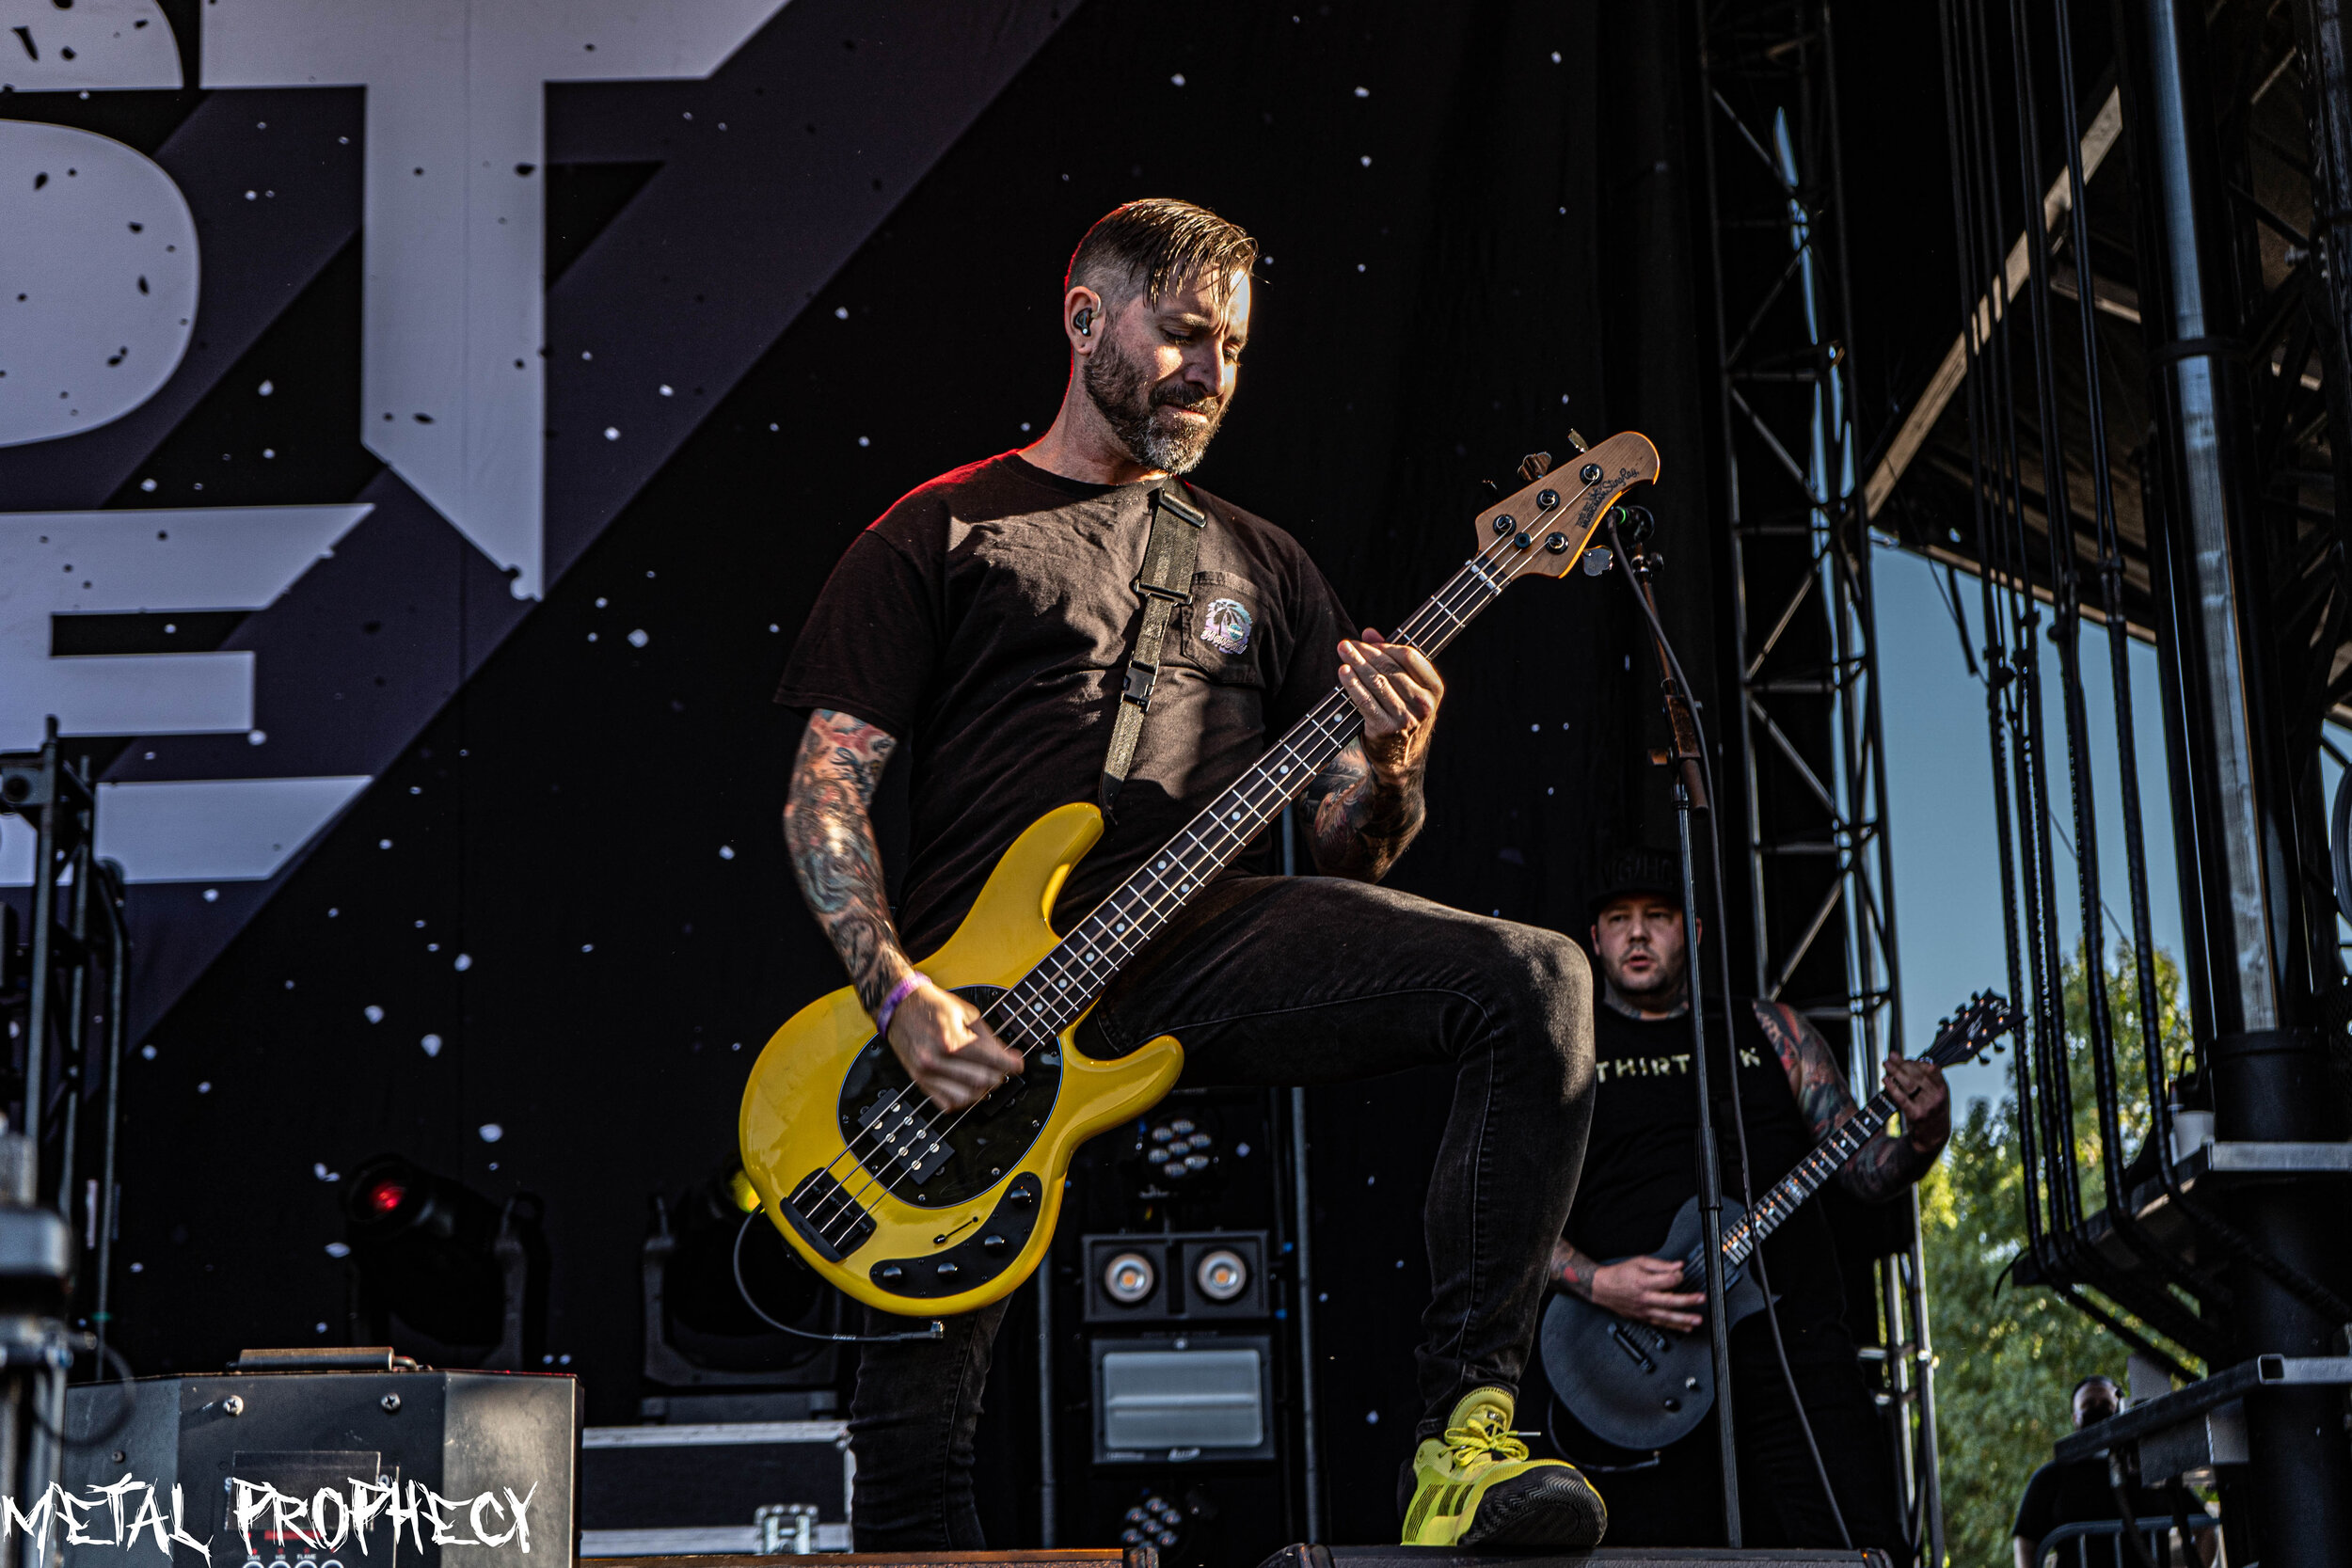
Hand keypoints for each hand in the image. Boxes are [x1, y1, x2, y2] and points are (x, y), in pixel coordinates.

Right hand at [885, 981, 1024, 1111]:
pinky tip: (968, 1086)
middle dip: (999, 1075)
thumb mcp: (967, 1014)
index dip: (1011, 1064)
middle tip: (1003, 1067)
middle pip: (982, 1081)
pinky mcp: (919, 1081)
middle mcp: (937, 1060)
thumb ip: (989, 1039)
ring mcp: (926, 1073)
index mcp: (951, 1040)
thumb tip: (1009, 1057)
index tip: (1018, 1064)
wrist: (900, 1006)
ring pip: (967, 1097)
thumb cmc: (934, 1006)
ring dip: (983, 1090)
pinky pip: (947, 1103)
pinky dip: (963, 1099)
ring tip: (986, 1077)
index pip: (991, 1061)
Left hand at [1338, 629, 1443, 781]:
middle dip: (1366, 652)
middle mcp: (1423, 703)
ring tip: (1343, 651)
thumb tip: (1369, 632)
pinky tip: (1343, 672)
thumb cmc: (1404, 718)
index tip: (1368, 642)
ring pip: (1376, 682)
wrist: (1402, 761)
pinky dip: (1352, 685)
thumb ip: (1392, 660)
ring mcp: (1405, 717)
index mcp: (1434, 689)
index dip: (1386, 646)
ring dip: (1356, 663)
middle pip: (1390, 668)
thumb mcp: (1409, 690)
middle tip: (1348, 643)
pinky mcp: (1385, 728)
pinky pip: (1365, 701)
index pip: (1409, 657)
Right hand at [1590, 1255, 1705, 1331]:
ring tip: (1697, 1320)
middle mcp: (1645, 1298)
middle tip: (1701, 1298)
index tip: (1681, 1273)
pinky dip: (1675, 1326)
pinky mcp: (1643, 1318)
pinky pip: (1661, 1324)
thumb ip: (1661, 1264)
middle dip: (1688, 1300)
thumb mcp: (1639, 1262)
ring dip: (1684, 1319)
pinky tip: (1686, 1327)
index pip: (1667, 1280)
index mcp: (1644, 1282)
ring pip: (1667, 1316)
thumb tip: (1679, 1265)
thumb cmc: (1620, 1274)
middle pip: (1669, 1300)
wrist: (1602, 1288)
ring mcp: (1644, 1310)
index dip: (1678, 1276)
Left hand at [1885, 1054, 1949, 1151]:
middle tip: (1891, 1056)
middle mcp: (1937, 1096)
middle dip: (1902, 1063)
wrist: (1934, 1137)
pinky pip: (1901, 1097)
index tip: (1904, 1058)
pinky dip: (1892, 1087)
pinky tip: (1885, 1079)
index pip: (1930, 1069)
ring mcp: (1927, 1106)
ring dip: (1895, 1071)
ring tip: (1886, 1064)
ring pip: (1909, 1084)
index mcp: (1943, 1088)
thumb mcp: (1937, 1094)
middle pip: (1917, 1075)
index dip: (1915, 1061)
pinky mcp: (1916, 1115)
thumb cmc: (1932, 1111)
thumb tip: (1909, 1060)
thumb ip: (1927, 1079)